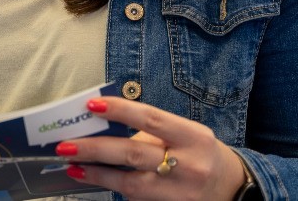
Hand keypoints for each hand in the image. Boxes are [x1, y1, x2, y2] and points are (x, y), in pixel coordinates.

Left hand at [55, 97, 248, 200]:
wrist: (232, 188)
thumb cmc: (199, 153)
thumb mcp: (184, 134)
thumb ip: (150, 131)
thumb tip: (103, 126)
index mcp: (193, 137)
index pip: (150, 119)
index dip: (120, 111)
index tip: (91, 106)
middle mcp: (189, 165)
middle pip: (134, 154)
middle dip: (95, 148)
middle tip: (65, 144)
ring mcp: (179, 193)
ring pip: (130, 183)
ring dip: (96, 173)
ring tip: (72, 165)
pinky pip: (136, 199)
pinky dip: (112, 188)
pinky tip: (93, 178)